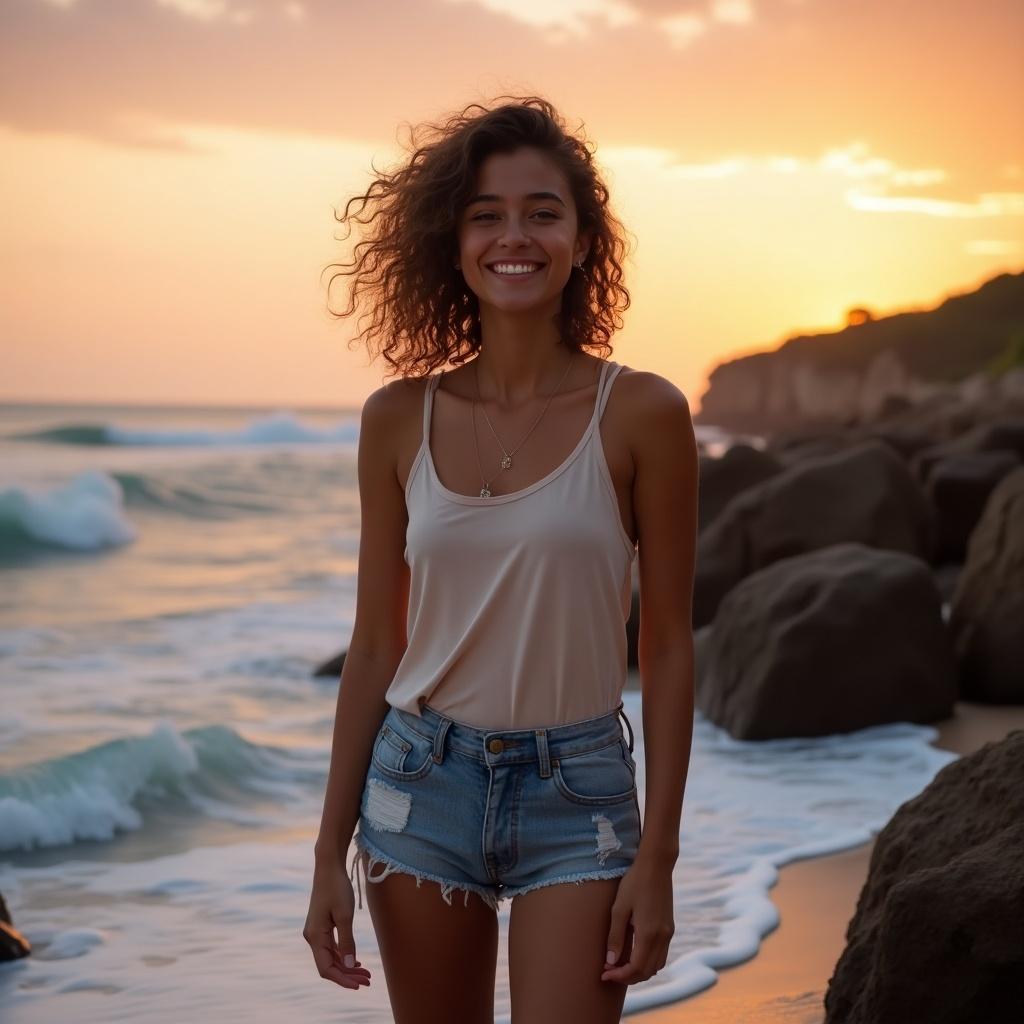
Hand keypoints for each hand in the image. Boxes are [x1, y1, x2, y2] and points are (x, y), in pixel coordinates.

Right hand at [303, 855, 371, 990]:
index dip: (342, 979)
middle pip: (329, 965)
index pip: (326, 968)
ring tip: (366, 973)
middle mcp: (312, 937)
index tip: (359, 985)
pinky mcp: (321, 926)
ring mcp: (316, 932)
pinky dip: (343, 955)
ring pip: (331, 957)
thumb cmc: (337, 888)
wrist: (329, 867)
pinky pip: (331, 948)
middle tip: (368, 980)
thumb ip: (346, 941)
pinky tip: (355, 961)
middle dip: (348, 975)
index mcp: (315, 936)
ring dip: (347, 966)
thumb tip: (348, 965)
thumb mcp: (345, 915)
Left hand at [600, 856, 674, 984]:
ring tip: (620, 966)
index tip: (604, 973)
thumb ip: (615, 937)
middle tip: (609, 972)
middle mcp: (662, 938)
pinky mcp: (670, 928)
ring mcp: (668, 933)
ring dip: (639, 971)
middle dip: (628, 977)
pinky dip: (648, 962)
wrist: (656, 865)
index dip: (619, 976)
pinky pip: (661, 955)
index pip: (635, 968)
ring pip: (657, 966)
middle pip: (647, 972)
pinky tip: (635, 954)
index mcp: (648, 934)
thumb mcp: (619, 908)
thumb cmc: (634, 883)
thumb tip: (610, 961)